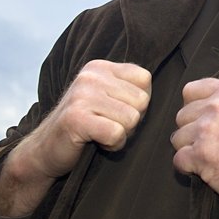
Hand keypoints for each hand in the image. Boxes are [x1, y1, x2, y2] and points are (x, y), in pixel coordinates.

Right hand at [0, 60, 151, 216]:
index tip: (117, 111)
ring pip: (132, 119)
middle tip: (107, 125)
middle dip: (131, 120)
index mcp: (100, 67)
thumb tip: (174, 90)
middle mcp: (90, 76)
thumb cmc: (85, 126)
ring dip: (121, 134)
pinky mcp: (76, 118)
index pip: (145, 79)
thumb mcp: (107, 98)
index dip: (139, 102)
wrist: (44, 151)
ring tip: (101, 133)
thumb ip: (130, 88)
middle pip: (142, 101)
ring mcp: (81, 96)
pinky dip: (112, 144)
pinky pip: (117, 133)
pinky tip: (96, 142)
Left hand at [172, 73, 218, 215]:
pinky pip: (178, 160)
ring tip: (210, 158)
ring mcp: (207, 130)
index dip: (193, 107)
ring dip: (189, 150)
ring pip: (177, 138)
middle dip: (191, 131)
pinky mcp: (201, 155)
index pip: (190, 91)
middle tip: (210, 144)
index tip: (201, 119)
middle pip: (181, 116)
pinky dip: (188, 168)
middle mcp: (218, 106)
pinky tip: (206, 170)